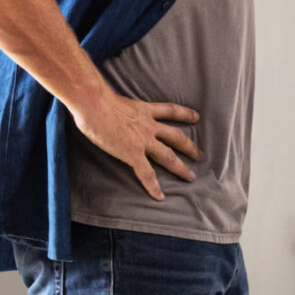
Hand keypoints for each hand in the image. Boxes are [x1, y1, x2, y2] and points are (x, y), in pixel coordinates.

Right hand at [73, 90, 200, 200]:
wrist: (93, 103)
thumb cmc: (95, 98)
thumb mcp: (115, 98)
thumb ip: (120, 106)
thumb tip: (109, 107)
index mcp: (144, 110)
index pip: (169, 110)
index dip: (185, 113)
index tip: (196, 117)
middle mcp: (148, 125)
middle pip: (176, 136)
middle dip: (189, 146)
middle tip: (200, 155)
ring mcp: (142, 140)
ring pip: (168, 156)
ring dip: (180, 167)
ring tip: (190, 177)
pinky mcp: (132, 153)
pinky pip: (146, 173)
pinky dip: (153, 186)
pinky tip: (159, 196)